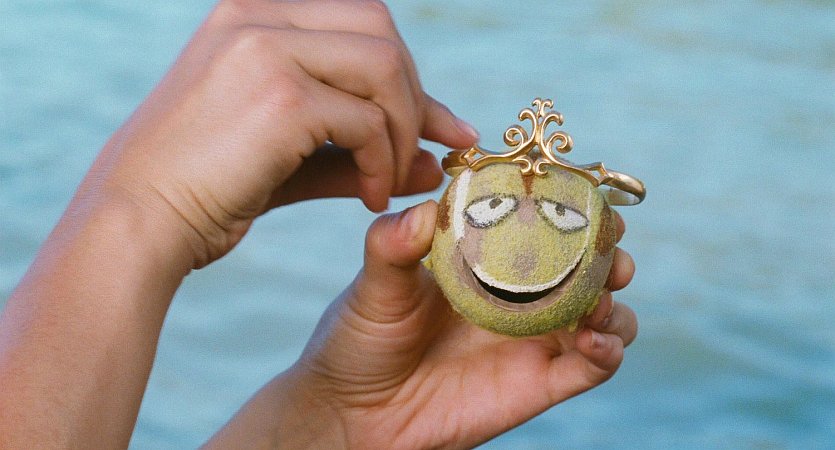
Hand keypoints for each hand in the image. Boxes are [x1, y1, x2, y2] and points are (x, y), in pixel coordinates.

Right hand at [88, 0, 478, 267]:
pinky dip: (383, 161)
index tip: (441, 126)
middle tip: (417, 153)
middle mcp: (259, 16)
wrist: (139, 221)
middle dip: (413, 94)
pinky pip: (367, 119)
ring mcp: (267, 47)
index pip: (359, 22)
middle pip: (381, 30)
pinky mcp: (281, 95)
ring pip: (385, 67)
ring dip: (400, 130)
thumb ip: (363, 149)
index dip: (407, 73)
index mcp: (253, 16)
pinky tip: (369, 198)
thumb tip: (433, 160)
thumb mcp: (293, 156)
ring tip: (383, 184)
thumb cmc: (207, 188)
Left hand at [209, 201, 637, 448]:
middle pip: (585, 262)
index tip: (582, 189)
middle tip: (608, 241)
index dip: (568, 202)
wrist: (355, 413)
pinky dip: (610, 349)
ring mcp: (532, 339)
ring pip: (604, 312)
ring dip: (615, 299)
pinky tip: (594, 339)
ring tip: (601, 296)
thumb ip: (394, 244)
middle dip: (607, 246)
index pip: (540, 219)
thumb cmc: (361, 340)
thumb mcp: (373, 284)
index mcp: (484, 259)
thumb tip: (426, 210)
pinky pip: (593, 366)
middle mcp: (517, 294)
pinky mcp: (540, 384)